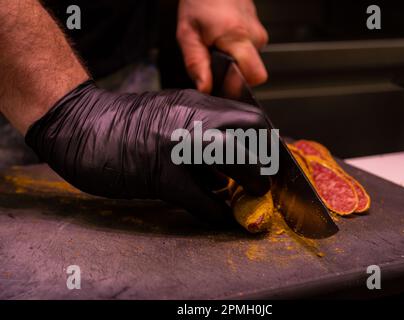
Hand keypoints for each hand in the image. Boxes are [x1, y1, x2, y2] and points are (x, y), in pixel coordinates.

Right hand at [25, 81, 270, 223]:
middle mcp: (194, 121)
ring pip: (234, 167)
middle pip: (253, 136)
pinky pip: (202, 200)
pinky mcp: (161, 176)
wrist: (82, 125)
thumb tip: (227, 166)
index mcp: (197, 103)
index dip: (266, 141)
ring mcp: (179, 147)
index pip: (251, 118)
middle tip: (265, 182)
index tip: (268, 158)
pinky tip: (220, 216)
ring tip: (247, 197)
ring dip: (247, 187)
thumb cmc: (125, 121)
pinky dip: (216, 212)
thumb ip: (201, 129)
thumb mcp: (170, 111)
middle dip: (267, 163)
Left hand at [177, 0, 268, 92]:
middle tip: (216, 63)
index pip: (254, 76)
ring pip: (252, 64)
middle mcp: (254, 36)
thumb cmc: (200, 1)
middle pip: (254, 74)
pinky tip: (224, 42)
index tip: (221, 82)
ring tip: (218, 47)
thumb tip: (204, 88)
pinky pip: (251, 53)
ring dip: (235, 63)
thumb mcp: (188, 35)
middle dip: (236, 76)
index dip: (237, 85)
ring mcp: (259, 33)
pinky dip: (238, 52)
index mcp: (238, 37)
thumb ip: (196, 64)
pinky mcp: (258, 32)